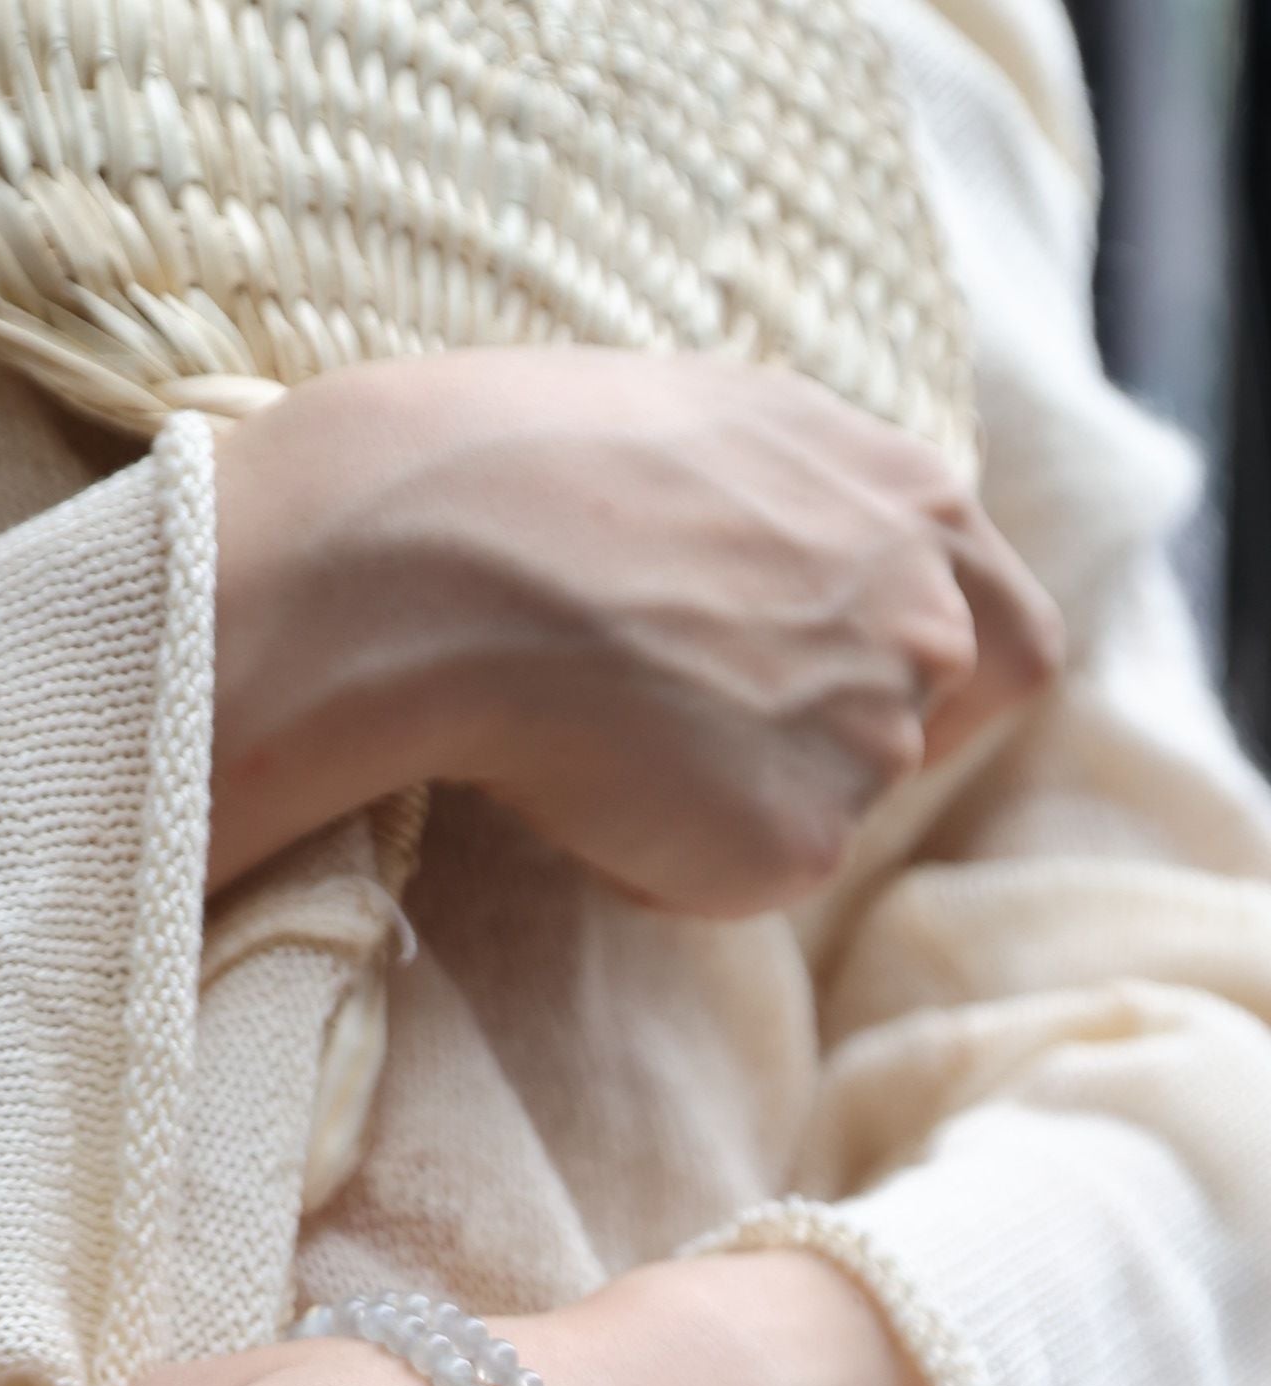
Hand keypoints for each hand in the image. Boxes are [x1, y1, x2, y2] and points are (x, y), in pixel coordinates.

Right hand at [207, 348, 1063, 904]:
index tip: (850, 692)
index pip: (1009, 633)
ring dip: (734, 794)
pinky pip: (735, 879)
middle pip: (927, 731)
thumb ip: (800, 509)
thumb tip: (781, 562)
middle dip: (829, 742)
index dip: (939, 679)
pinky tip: (584, 790)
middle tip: (703, 729)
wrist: (447, 557)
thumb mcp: (712, 435)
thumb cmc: (534, 476)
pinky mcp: (805, 841)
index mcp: (912, 503)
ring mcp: (875, 736)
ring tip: (610, 736)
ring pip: (824, 806)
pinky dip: (666, 859)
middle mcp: (924, 618)